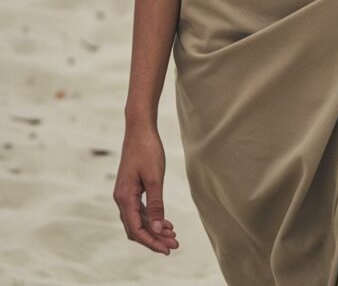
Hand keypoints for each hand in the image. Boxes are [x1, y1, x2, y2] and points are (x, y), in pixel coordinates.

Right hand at [113, 124, 178, 254]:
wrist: (139, 128)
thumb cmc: (147, 150)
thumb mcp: (154, 178)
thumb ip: (155, 204)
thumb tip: (156, 229)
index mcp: (125, 198)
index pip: (136, 229)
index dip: (151, 242)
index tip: (167, 250)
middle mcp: (121, 198)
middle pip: (136, 228)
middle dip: (154, 239)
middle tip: (174, 245)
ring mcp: (125, 193)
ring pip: (138, 220)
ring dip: (154, 229)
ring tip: (173, 235)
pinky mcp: (131, 188)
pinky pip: (139, 210)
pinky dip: (151, 218)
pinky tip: (165, 221)